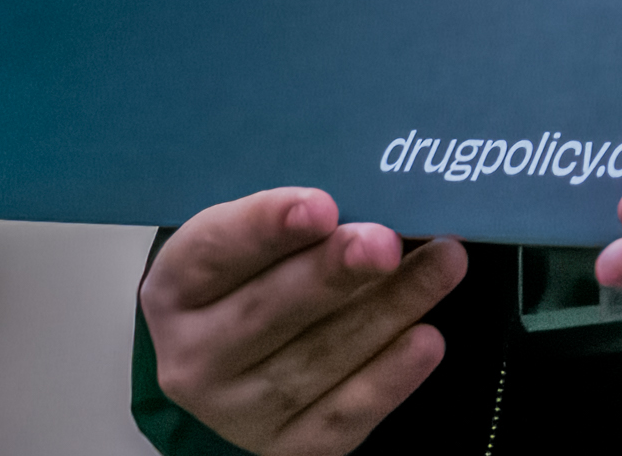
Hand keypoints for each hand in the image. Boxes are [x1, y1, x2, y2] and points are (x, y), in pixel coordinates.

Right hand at [138, 188, 464, 455]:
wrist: (253, 356)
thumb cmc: (268, 272)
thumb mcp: (267, 236)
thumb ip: (309, 214)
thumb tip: (381, 190)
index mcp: (178, 288)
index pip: (212, 252)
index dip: (265, 227)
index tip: (320, 205)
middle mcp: (195, 354)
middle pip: (265, 310)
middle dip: (331, 273)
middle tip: (384, 243)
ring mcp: (237, 408)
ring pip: (315, 358)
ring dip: (386, 310)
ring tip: (443, 264)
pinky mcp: (287, 444)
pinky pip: (340, 414)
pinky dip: (387, 378)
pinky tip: (426, 339)